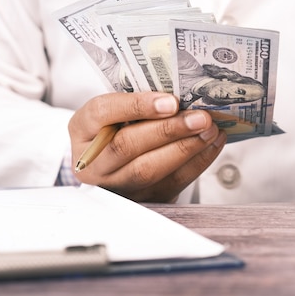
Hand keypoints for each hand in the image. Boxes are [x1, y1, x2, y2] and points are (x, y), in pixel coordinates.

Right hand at [68, 92, 225, 201]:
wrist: (114, 163)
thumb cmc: (118, 127)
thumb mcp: (115, 110)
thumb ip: (137, 101)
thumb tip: (180, 95)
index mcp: (82, 129)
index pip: (102, 113)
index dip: (137, 106)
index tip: (170, 101)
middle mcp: (93, 162)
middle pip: (127, 146)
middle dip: (169, 130)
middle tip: (200, 117)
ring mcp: (116, 185)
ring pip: (149, 170)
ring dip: (186, 148)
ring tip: (210, 129)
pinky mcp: (142, 200)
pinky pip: (171, 184)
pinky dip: (197, 162)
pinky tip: (212, 144)